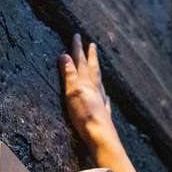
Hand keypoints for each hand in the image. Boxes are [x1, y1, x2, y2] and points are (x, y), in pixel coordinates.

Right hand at [59, 32, 117, 151]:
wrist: (100, 135)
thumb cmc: (84, 115)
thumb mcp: (73, 92)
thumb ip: (70, 74)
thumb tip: (65, 56)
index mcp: (86, 83)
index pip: (80, 62)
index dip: (78, 49)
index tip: (77, 36)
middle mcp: (95, 89)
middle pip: (92, 69)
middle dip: (90, 56)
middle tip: (91, 44)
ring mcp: (100, 101)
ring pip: (99, 82)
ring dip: (97, 72)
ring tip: (97, 65)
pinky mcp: (103, 114)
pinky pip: (103, 99)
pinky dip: (103, 94)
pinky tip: (105, 96)